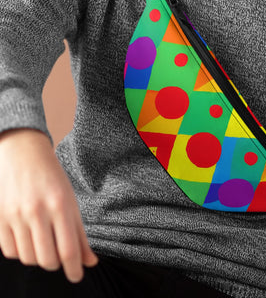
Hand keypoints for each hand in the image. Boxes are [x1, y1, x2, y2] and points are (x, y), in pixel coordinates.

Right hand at [0, 128, 98, 282]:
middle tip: (60, 254)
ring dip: (39, 258)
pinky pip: (10, 252)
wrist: (24, 155)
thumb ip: (80, 234)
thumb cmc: (53, 178)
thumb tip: (90, 262)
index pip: (68, 249)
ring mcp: (16, 216)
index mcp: (61, 205)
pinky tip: (28, 239)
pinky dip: (22, 252)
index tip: (77, 276)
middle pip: (48, 260)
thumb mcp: (71, 202)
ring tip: (45, 243)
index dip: (74, 269)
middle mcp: (38, 212)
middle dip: (57, 264)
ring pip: (28, 258)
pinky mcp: (0, 219)